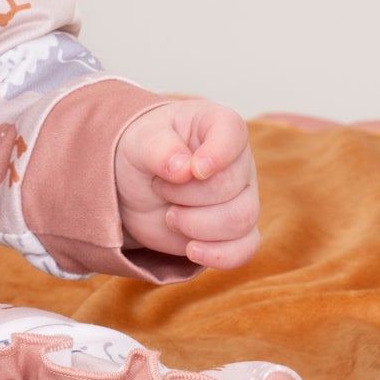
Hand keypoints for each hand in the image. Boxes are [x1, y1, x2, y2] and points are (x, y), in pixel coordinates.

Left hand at [113, 99, 259, 269]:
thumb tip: (182, 168)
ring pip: (241, 221)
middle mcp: (237, 161)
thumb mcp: (139, 141)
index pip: (233, 133)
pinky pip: (246, 249)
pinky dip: (219, 255)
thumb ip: (158, 148)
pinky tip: (191, 250)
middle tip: (159, 188)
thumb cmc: (142, 151)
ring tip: (169, 216)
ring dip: (196, 225)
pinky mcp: (236, 232)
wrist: (134, 185)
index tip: (193, 169)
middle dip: (186, 195)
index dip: (215, 155)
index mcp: (217, 125)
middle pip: (230, 187)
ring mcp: (241, 197)